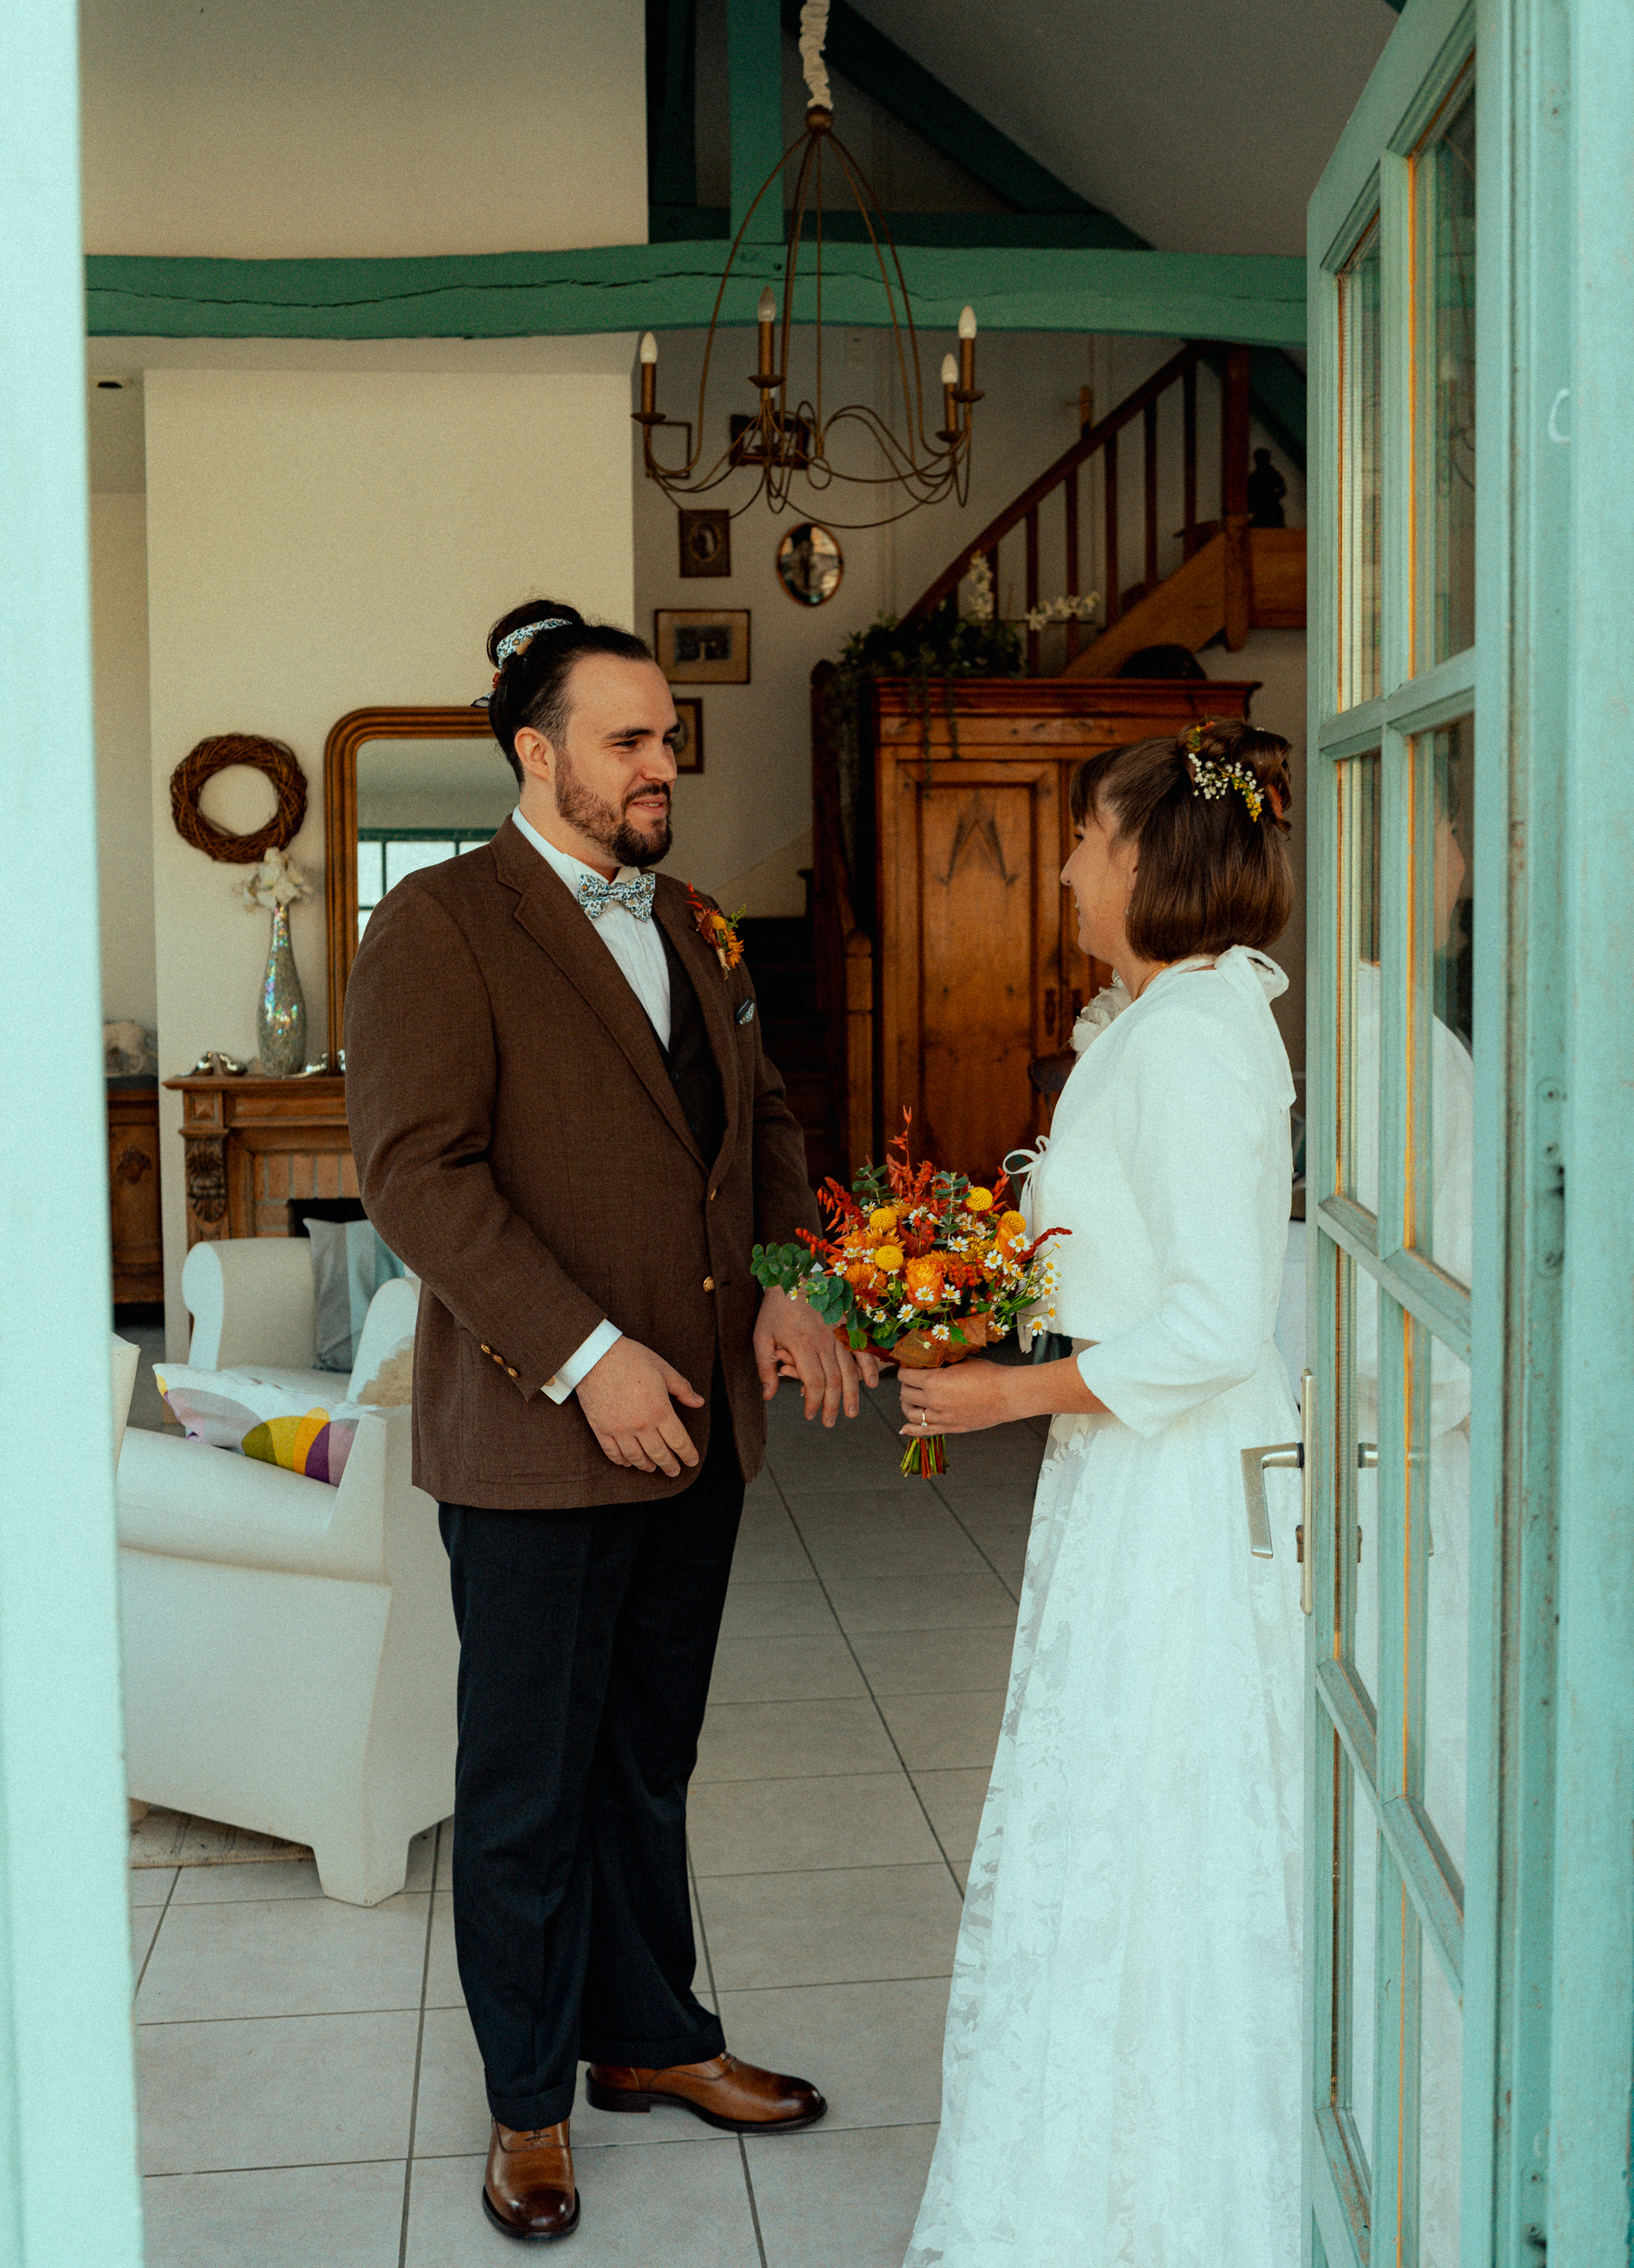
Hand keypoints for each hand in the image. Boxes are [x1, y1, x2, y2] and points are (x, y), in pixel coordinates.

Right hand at [575, 1336, 704, 1476]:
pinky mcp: (601, 1429)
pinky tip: (629, 1462)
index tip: (692, 1461)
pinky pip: (613, 1453)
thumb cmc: (631, 1358)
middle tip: (675, 1471)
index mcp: (660, 1410)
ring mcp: (619, 1429)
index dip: (688, 1454)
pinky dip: (623, 1461)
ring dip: (647, 1466)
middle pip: (659, 1454)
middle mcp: (641, 1425)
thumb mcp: (663, 1369)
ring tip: (652, 1468)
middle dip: (670, 1466)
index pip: (679, 1441)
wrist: (594, 1356)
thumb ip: (683, 1388)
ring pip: (636, 1458)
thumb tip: (698, 1402)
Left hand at [754, 1287, 879, 1424]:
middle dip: (833, 1405)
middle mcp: (824, 1341)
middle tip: (830, 1423)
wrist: (791, 1278)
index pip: (813, 1383)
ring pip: (849, 1368)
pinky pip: (860, 1348)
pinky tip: (872, 1381)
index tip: (809, 1415)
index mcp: (803, 1345)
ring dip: (852, 1393)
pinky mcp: (845, 1326)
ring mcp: (837, 1333)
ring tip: (852, 1412)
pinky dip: (867, 1366)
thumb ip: (766, 1368)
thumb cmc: (774, 1310)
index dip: (813, 1402)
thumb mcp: (761, 1338)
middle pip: (834, 1380)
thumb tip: (768, 1396)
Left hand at [897, 1357, 1020, 1438]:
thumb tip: (928, 1363)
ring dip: (907, 1404)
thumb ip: (940, 1365)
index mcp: (934, 1381)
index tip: (909, 1368)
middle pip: (905, 1394)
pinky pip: (924, 1431)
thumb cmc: (988, 1375)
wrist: (1007, 1395)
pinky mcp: (949, 1428)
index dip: (905, 1369)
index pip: (906, 1376)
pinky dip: (911, 1430)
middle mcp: (933, 1401)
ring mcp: (941, 1417)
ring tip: (911, 1399)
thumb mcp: (960, 1362)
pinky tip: (904, 1428)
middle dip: (906, 1385)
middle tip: (912, 1381)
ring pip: (910, 1413)